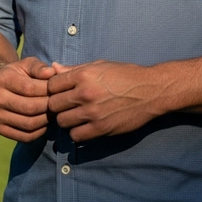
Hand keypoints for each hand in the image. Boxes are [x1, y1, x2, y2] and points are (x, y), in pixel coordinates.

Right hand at [0, 57, 56, 141]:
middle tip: (60, 102)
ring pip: (29, 123)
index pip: (29, 88)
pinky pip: (25, 136)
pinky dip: (40, 131)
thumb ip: (40, 67)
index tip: (58, 88)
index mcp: (3, 79)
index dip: (47, 89)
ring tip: (54, 111)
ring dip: (46, 119)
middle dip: (49, 105)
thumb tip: (52, 72)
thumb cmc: (20, 73)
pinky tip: (45, 122)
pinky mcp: (0, 129)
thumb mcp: (28, 64)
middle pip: (30, 108)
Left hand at [47, 60, 165, 141]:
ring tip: (76, 115)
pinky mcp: (101, 128)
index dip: (54, 88)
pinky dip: (77, 132)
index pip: (52, 84)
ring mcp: (92, 112)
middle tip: (67, 105)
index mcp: (84, 74)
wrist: (150, 90)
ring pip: (62, 121)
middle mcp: (85, 93)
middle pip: (53, 104)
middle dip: (58, 105)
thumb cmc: (125, 75)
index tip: (61, 91)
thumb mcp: (100, 65)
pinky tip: (85, 125)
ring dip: (67, 119)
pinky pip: (75, 136)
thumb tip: (53, 67)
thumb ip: (75, 68)